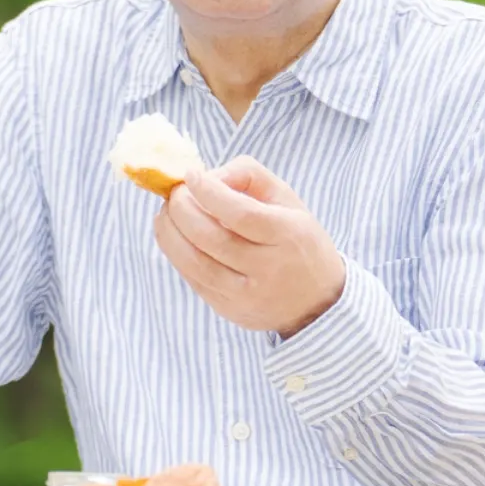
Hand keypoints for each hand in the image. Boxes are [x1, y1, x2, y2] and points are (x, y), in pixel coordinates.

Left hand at [154, 156, 345, 336]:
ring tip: (167, 213)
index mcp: (288, 235)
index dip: (209, 192)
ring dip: (170, 233)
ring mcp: (247, 295)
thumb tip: (207, 176)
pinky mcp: (230, 310)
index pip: (241, 214)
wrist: (318, 302)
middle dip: (182, 210)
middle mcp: (269, 269)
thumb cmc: (297, 240)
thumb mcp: (287, 199)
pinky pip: (193, 279)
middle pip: (212, 238)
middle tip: (175, 193)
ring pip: (195, 263)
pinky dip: (177, 254)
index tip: (191, 175)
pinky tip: (176, 237)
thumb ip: (249, 175)